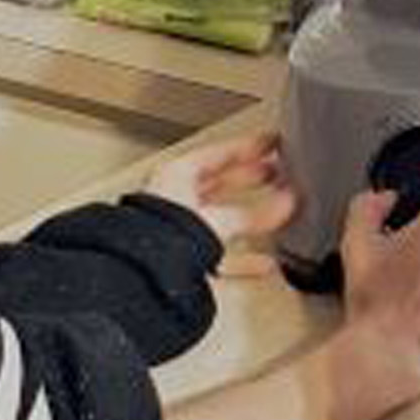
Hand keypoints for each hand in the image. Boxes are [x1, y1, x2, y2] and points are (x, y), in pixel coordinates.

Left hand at [146, 132, 297, 274]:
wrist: (138, 275)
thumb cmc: (158, 236)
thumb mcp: (210, 217)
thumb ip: (248, 214)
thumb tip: (281, 206)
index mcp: (174, 178)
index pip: (217, 155)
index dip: (246, 147)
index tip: (271, 143)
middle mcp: (174, 202)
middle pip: (220, 185)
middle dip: (251, 179)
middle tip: (278, 173)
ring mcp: (178, 232)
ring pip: (223, 220)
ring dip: (251, 220)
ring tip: (279, 214)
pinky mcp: (184, 261)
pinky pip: (220, 255)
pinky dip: (244, 259)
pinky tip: (263, 263)